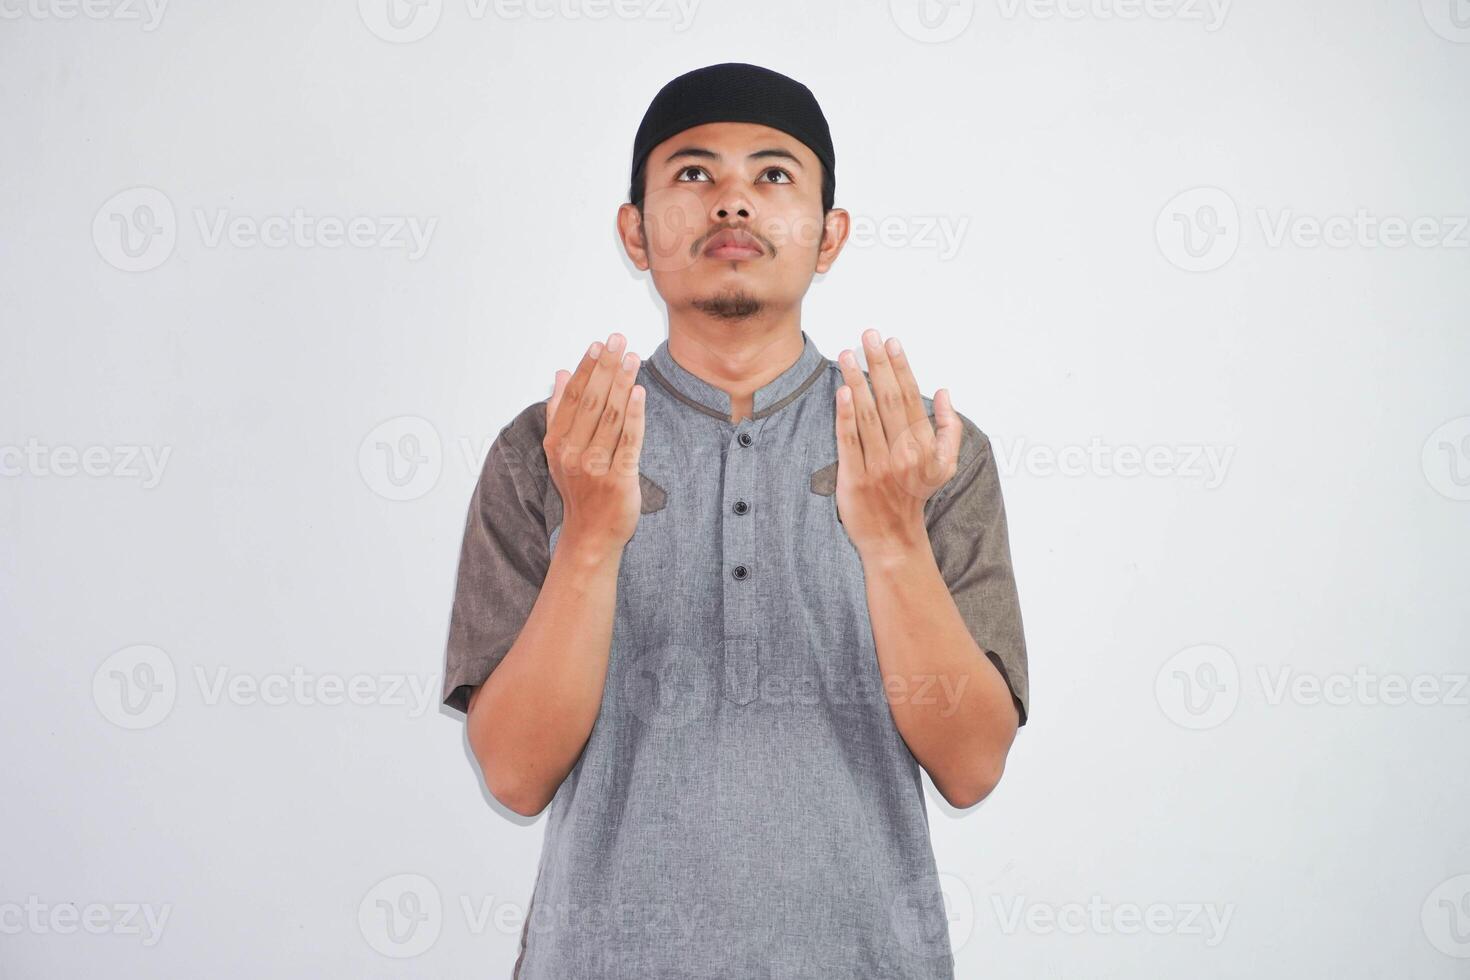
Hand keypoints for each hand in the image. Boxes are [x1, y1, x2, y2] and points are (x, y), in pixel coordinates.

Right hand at [544, 332, 644, 552]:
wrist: (591, 535)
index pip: (571, 396)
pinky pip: (628, 441)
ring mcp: (594, 467)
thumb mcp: (559, 452)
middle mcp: (571, 453)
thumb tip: (559, 373)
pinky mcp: (618, 480)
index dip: (586, 368)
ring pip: (609, 417)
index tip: (599, 344)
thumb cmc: (579, 489)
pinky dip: (633, 415)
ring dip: (622, 384)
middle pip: (591, 401)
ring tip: (633, 358)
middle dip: (606, 367)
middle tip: (619, 340)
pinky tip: (639, 393)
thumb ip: (558, 411)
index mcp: (556, 442)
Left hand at [833, 329, 961, 558]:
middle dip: (878, 364)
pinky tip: (841, 392)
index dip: (900, 367)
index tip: (891, 342)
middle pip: (888, 399)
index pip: (910, 397)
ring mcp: (878, 466)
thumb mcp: (945, 465)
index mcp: (923, 445)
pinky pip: (849, 441)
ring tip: (847, 355)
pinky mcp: (854, 478)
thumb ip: (949, 428)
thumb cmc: (915, 495)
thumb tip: (944, 392)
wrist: (893, 539)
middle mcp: (903, 453)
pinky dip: (845, 416)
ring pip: (867, 415)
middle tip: (867, 335)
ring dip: (857, 381)